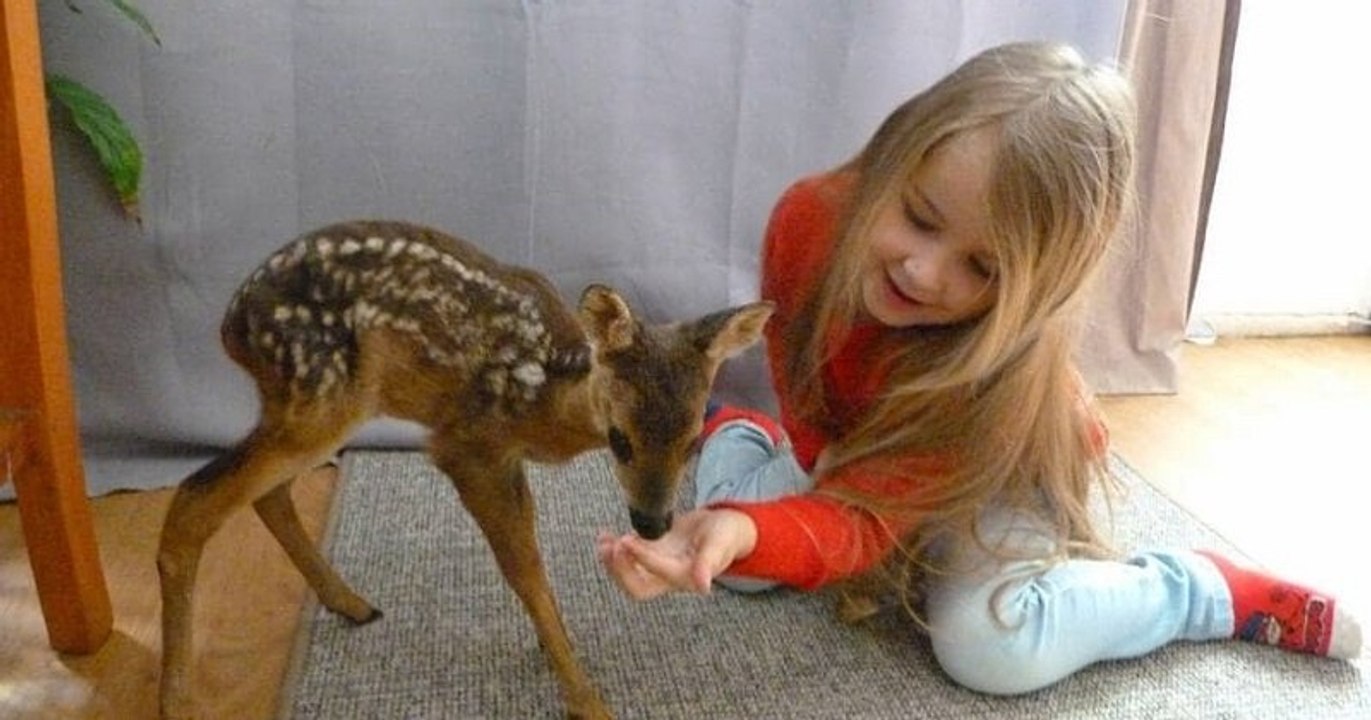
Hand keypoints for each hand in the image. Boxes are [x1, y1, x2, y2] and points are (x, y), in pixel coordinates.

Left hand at [595, 507, 757, 599]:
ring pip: (629, 577)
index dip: (642, 558)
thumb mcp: (720, 543)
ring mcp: (658, 568)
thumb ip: (709, 562)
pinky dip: (614, 552)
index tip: (627, 540)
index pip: (660, 571)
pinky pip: (628, 561)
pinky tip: (605, 537)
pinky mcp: (651, 556)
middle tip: (612, 548)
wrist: (723, 528)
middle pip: (639, 588)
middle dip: (621, 572)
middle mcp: (669, 577)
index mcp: (687, 576)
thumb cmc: (725, 535)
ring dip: (612, 564)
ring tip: (603, 543)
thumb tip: (703, 587)